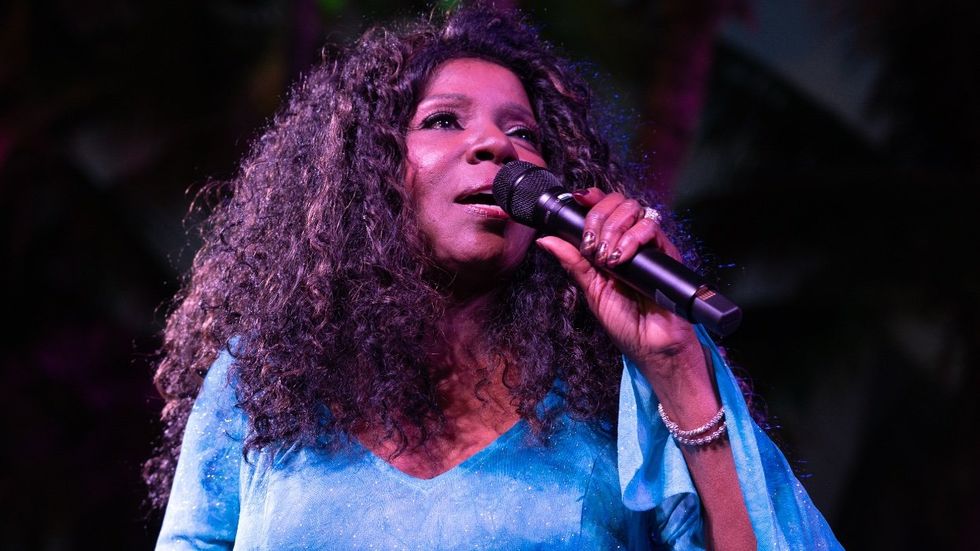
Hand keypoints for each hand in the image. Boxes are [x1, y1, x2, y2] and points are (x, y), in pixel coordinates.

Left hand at [534, 188, 705, 387]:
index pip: (603, 207)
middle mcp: (631, 240)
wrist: (651, 345)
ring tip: (606, 259)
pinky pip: (651, 228)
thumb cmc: (625, 321)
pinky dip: (631, 239)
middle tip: (590, 247)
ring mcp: (650, 245)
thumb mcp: (591, 290)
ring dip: (613, 230)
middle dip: (598, 219)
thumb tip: (546, 239)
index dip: (591, 198)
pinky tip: (620, 260)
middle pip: (617, 202)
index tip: (577, 199)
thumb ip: (572, 262)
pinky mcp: (667, 252)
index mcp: (611, 245)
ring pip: (633, 210)